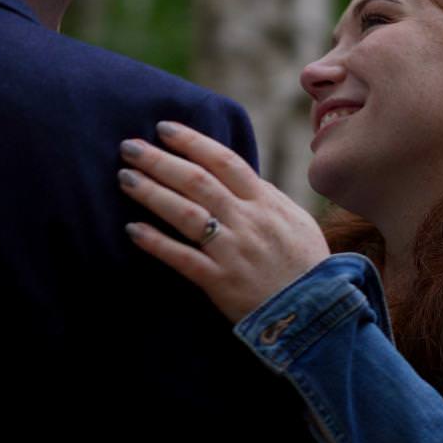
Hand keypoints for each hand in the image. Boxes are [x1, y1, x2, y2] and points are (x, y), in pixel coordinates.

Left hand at [120, 120, 330, 323]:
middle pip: (197, 182)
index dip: (192, 142)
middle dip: (160, 161)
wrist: (317, 314)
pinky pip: (182, 258)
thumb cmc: (306, 265)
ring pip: (186, 214)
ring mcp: (233, 251)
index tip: (164, 128)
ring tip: (125, 178)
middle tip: (129, 147)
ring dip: (152, 193)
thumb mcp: (295, 221)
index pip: (224, 161)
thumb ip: (266, 198)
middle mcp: (248, 221)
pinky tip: (132, 230)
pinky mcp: (221, 282)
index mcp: (266, 202)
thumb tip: (238, 176)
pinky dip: (156, 243)